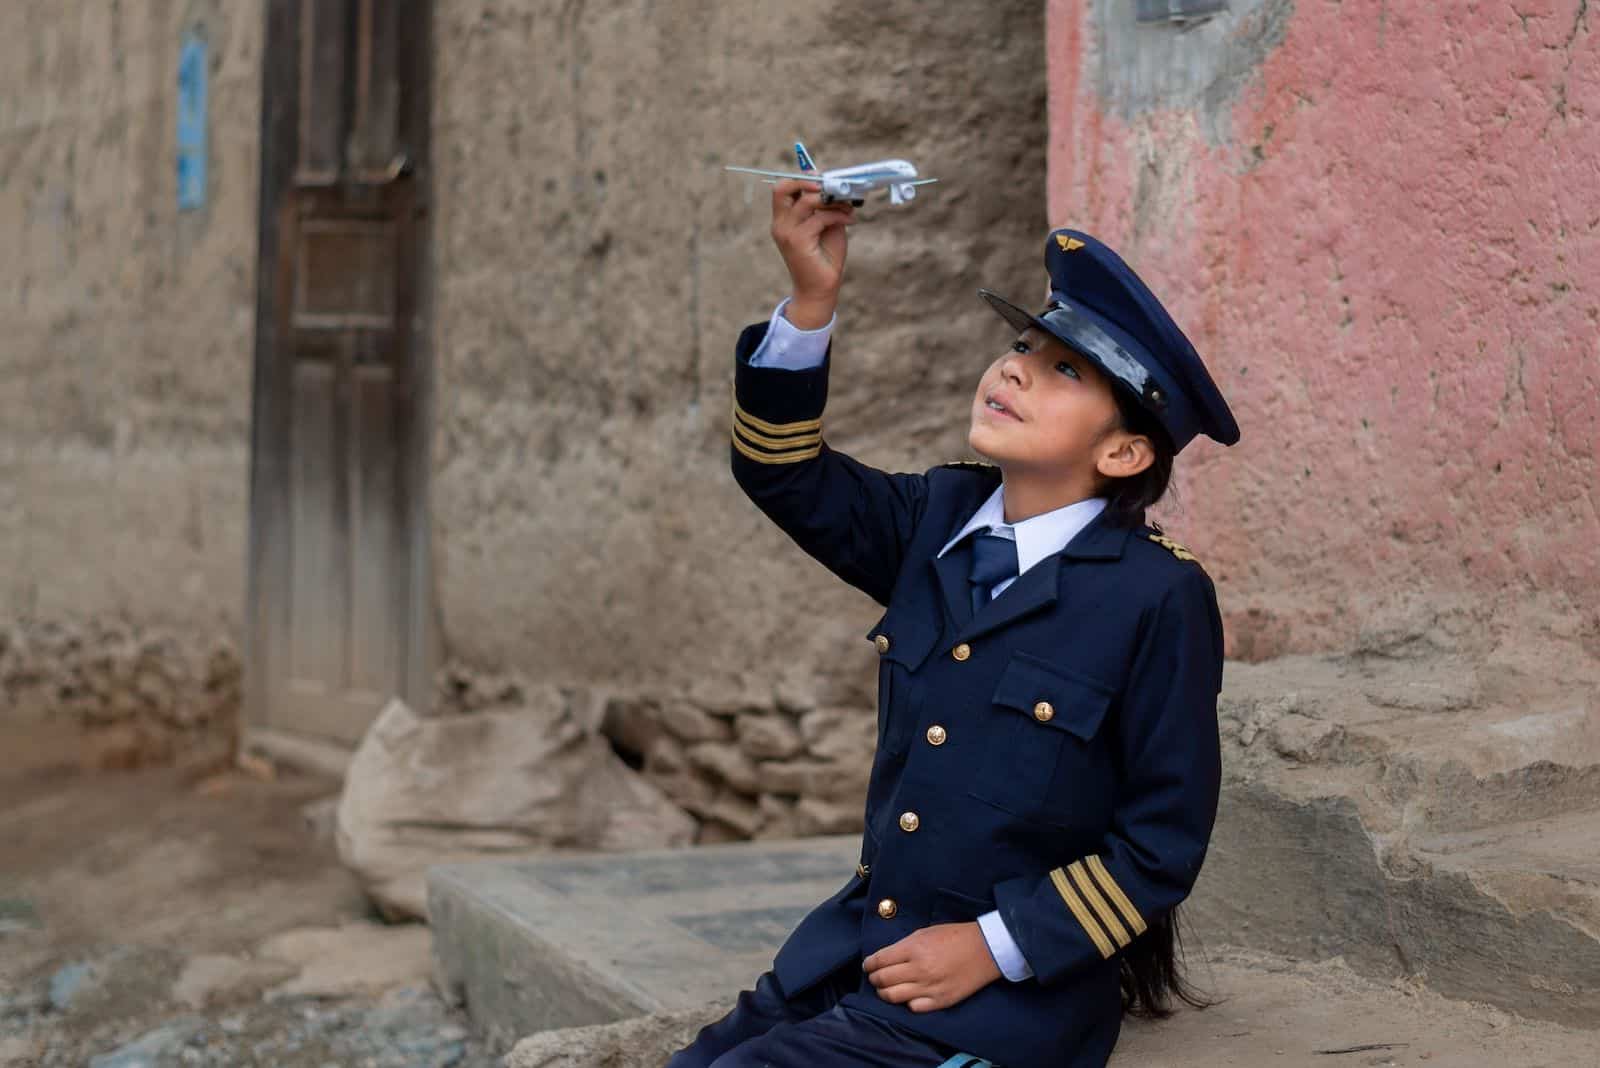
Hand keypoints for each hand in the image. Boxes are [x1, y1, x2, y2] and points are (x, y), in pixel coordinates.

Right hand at [768, 179, 855, 328]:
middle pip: (782, 188)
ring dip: (831, 199)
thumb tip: (833, 184)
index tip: (824, 178)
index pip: (782, 188)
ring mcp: (787, 232)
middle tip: (830, 185)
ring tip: (847, 206)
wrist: (821, 289)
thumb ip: (826, 206)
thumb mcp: (827, 225)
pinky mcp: (798, 241)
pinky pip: (820, 217)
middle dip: (807, 180)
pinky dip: (838, 215)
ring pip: (807, 200)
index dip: (802, 178)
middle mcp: (780, 224)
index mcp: (783, 219)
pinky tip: (850, 220)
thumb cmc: (824, 258)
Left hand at [862, 922, 1001, 1012]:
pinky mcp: (941, 1001)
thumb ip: (903, 946)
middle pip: (883, 980)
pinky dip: (907, 1003)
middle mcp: (919, 969)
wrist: (985, 949)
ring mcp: (930, 987)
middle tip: (875, 977)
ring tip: (886, 989)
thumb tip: (885, 958)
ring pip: (893, 997)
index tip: (868, 966)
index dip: (869, 964)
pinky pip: (914, 1008)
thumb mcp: (925, 932)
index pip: (879, 961)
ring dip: (885, 993)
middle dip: (874, 979)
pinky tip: (908, 996)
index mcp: (913, 949)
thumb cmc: (955, 936)